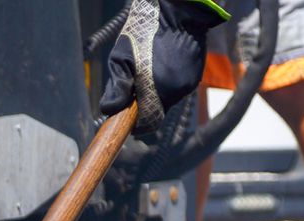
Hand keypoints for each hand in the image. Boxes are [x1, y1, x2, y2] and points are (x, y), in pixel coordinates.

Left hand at [100, 0, 227, 134]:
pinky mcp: (195, 76)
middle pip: (158, 111)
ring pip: (168, 100)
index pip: (148, 122)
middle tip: (135, 92)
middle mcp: (176, 91)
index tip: (130, 126)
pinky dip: (168, 83)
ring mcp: (188, 84)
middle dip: (146, 106)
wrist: (176, 11)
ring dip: (157, 94)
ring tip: (149, 72)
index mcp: (156, 90)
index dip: (138, 126)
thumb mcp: (121, 58)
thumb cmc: (144, 31)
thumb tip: (109, 111)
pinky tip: (162, 66)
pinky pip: (178, 88)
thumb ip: (116, 87)